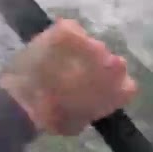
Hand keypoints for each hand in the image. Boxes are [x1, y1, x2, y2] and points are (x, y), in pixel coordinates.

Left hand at [0, 19, 137, 135]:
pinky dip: (62, 37)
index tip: (96, 87)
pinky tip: (51, 48)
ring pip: (89, 43)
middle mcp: (113, 63)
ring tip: (59, 60)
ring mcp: (92, 43)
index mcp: (120, 89)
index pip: (127, 83)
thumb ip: (95, 105)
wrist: (26, 103)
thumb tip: (91, 97)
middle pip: (108, 60)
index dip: (110, 84)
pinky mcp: (69, 30)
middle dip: (95, 65)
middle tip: (75, 72)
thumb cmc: (55, 119)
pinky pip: (71, 29)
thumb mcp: (83, 121)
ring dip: (78, 50)